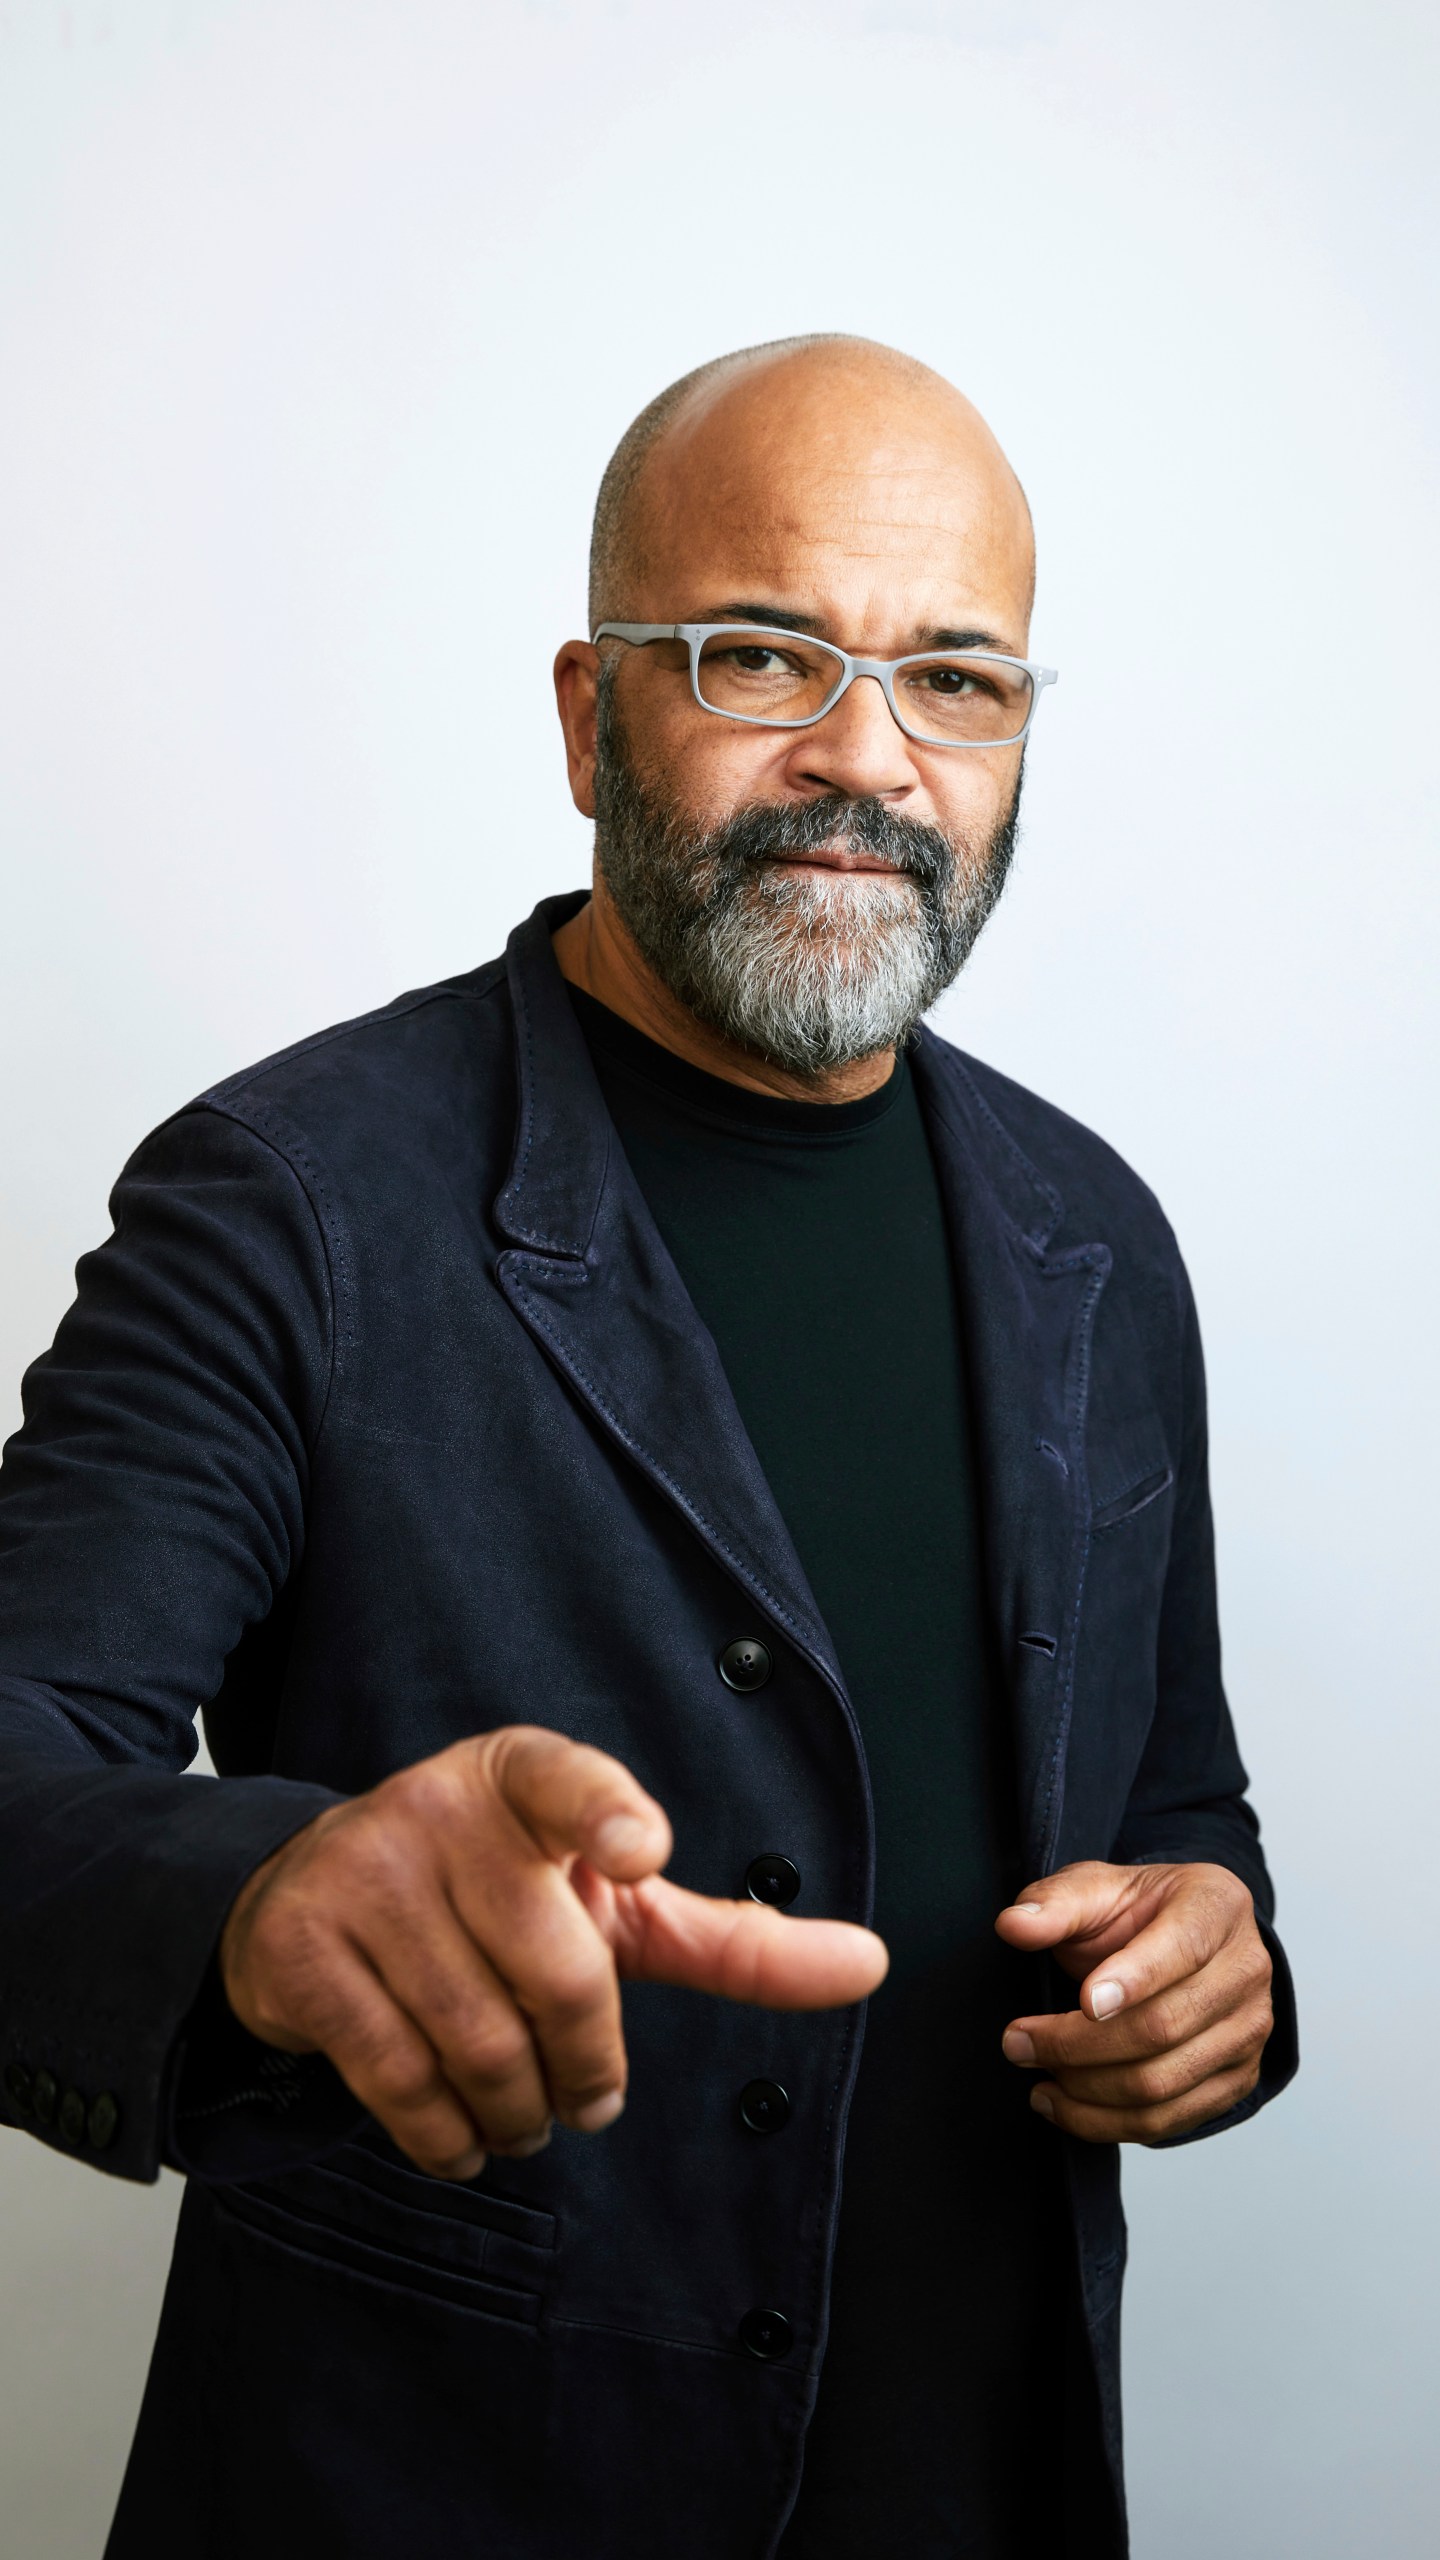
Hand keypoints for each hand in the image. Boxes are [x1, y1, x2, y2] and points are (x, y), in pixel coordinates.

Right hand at [221, 1726, 886, 2179]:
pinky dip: (444, 2136)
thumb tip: (871, 1965)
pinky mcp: (301, 1951)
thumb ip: (731, 1939)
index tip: (643, 1849)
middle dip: (587, 2065)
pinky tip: (458, 2137)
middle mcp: (438, 1808)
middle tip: (588, 2100)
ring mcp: (361, 1873)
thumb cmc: (493, 1899)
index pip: (573, 1781)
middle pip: (559, 1972)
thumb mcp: (606, 1904)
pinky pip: (397, 2077)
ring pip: (479, 2041)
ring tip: (523, 2118)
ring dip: (518, 2113)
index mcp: (522, 1776)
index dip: (607, 1814)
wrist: (307, 1899)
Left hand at [994, 1860, 1272, 2143]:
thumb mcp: (1094, 1888)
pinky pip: (1169, 2120)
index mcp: (1216, 1906)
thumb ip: (1054, 1904)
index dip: (1134, 1979)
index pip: (1184, 1948)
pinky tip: (1063, 2103)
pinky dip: (1106, 2122)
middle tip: (1017, 2042)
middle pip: (1164, 2027)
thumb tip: (1013, 1926)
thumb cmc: (1136, 1913)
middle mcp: (1246, 1970)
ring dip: (1085, 2090)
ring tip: (1036, 2076)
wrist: (1177, 1939)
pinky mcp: (1236, 2080)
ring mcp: (1248, 2031)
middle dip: (1078, 2044)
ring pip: (1162, 2083)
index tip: (1083, 2003)